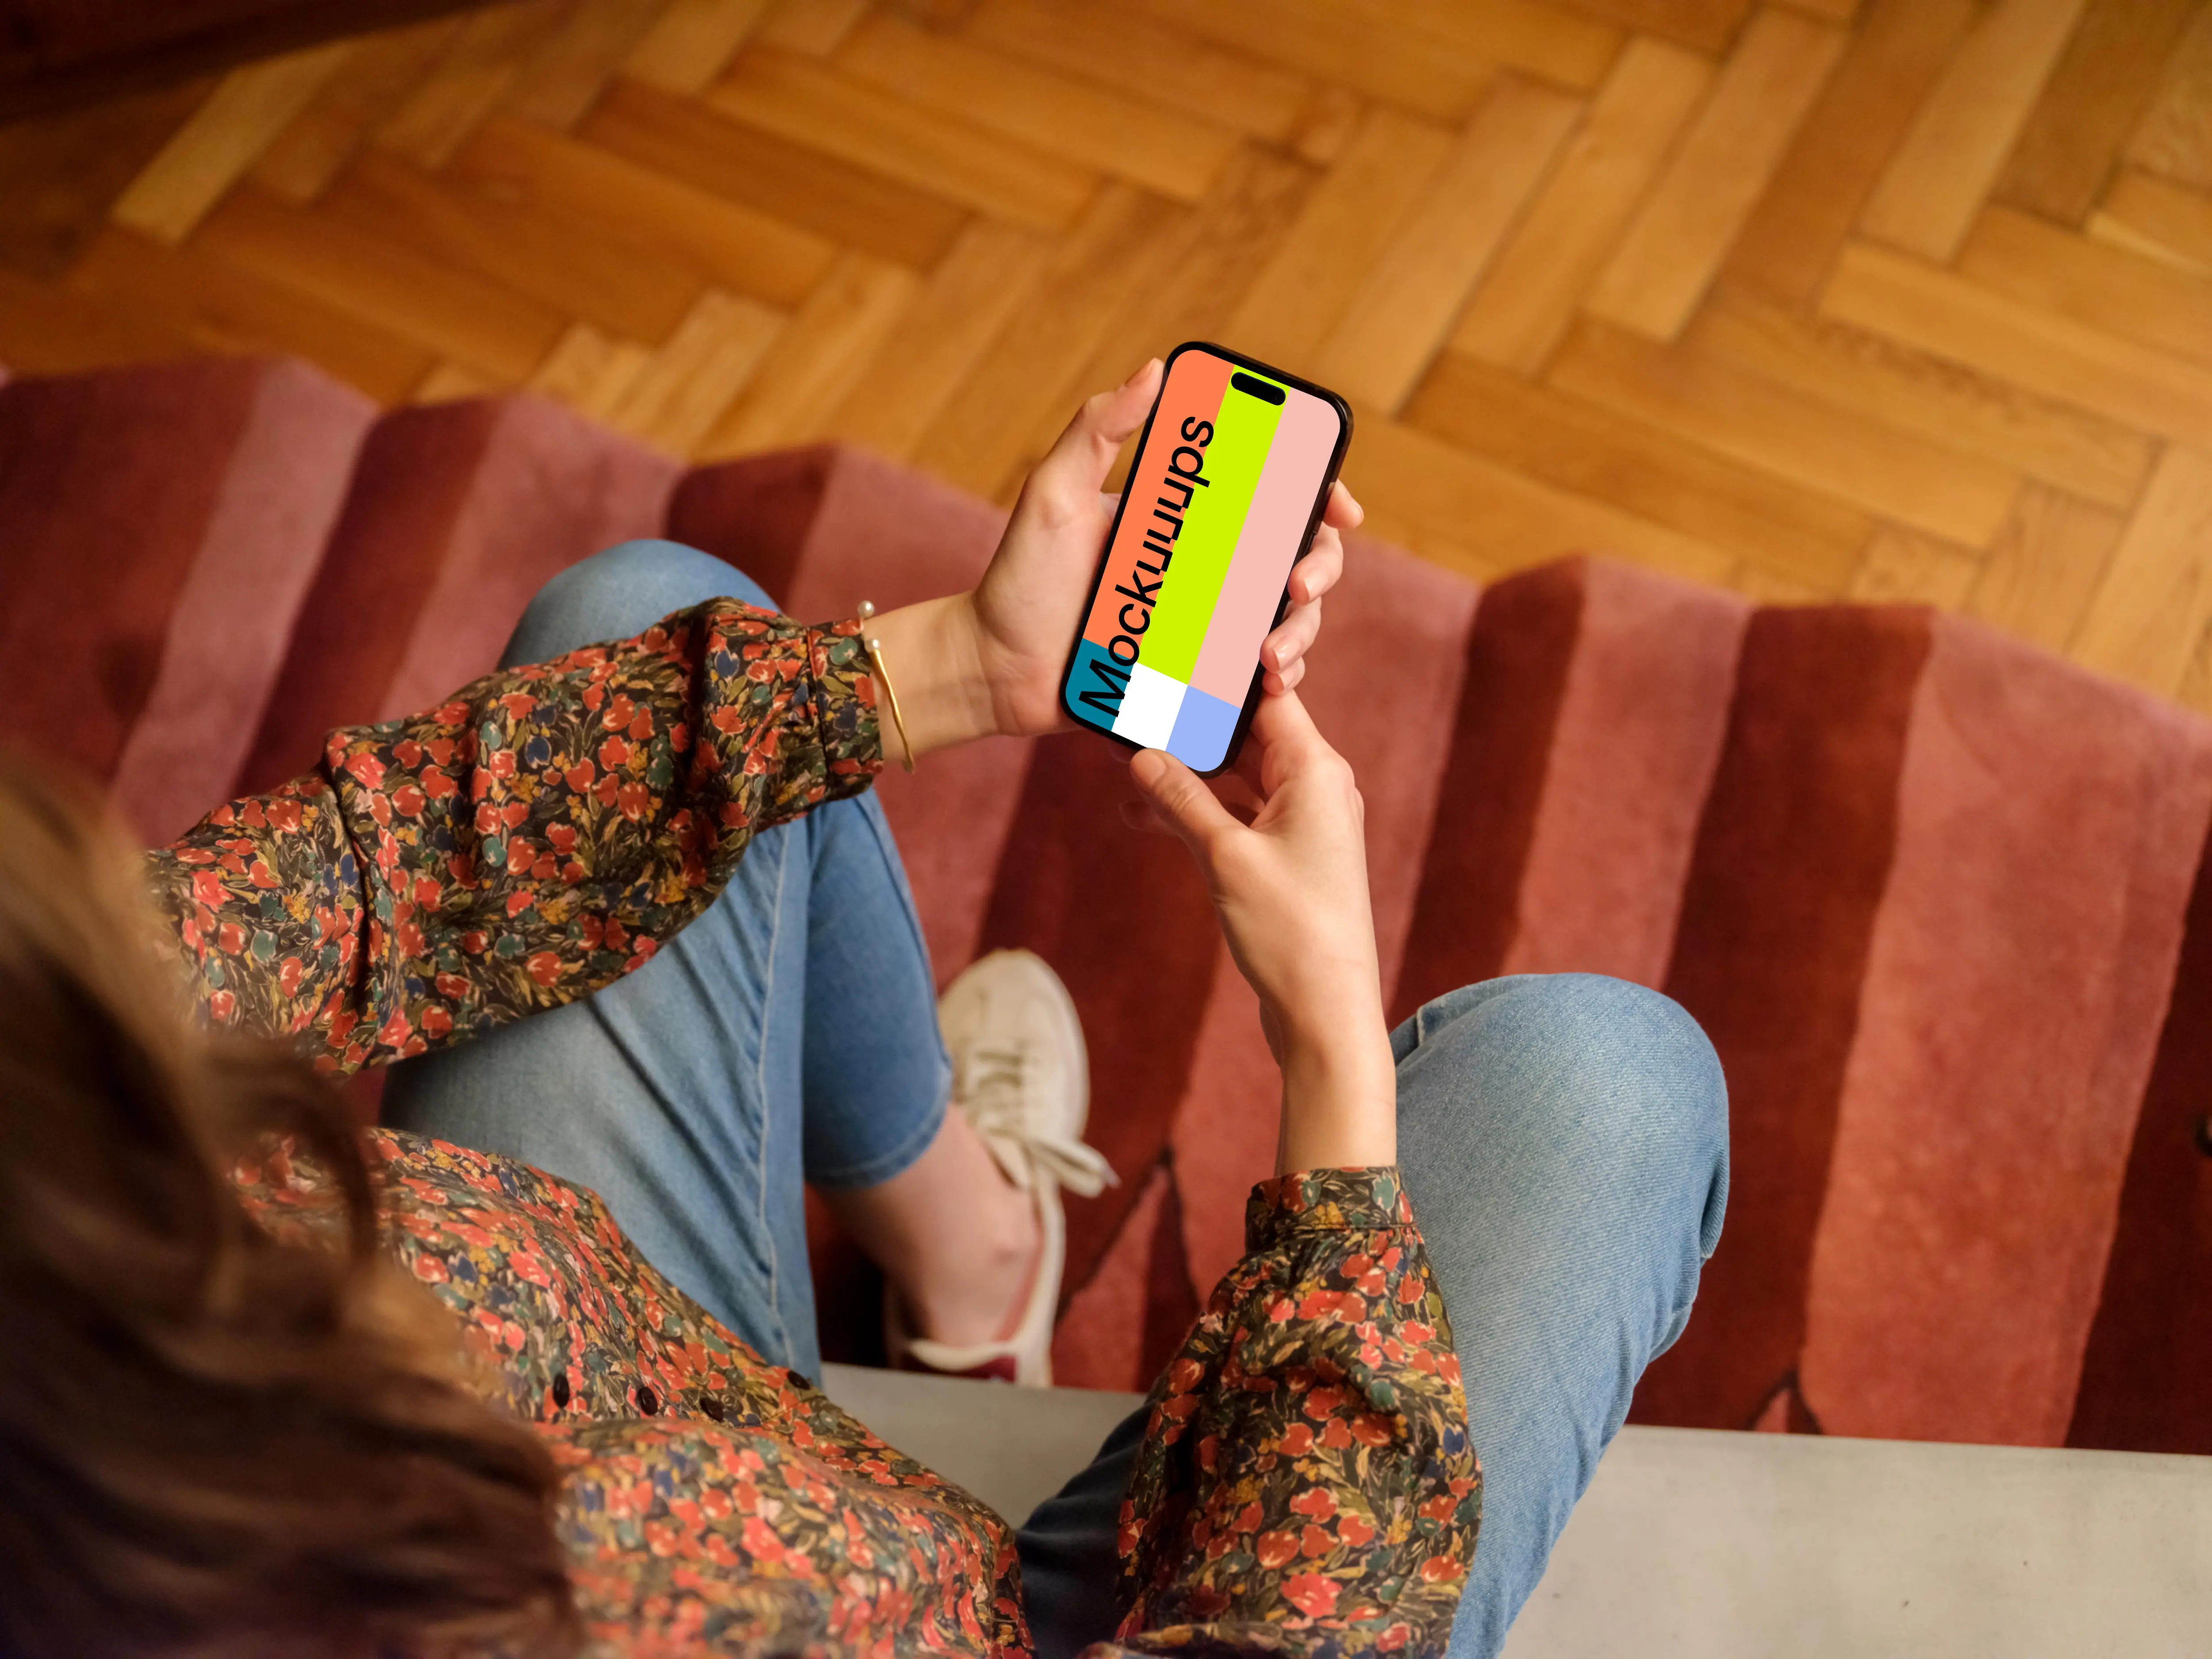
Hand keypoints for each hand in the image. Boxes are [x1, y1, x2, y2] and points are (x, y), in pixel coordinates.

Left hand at [864, 362, 1363, 761]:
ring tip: (1274, 653)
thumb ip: (1097, 429)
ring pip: (1285, 618)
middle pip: (1294, 555)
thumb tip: (1155, 369)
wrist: (994, 670)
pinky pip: (1252, 673)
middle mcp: (1204, 566)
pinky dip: (1275, 676)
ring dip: (1300, 631)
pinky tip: (1265, 680)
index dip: (1317, 492)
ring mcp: (1203, 622)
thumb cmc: (1019, 580)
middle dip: (1319, 566)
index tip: (1339, 505)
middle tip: (1299, 583)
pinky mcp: (1195, 674)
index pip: (1268, 494)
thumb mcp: (1053, 494)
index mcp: (1183, 517)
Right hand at [1129, 694, 1394, 1171]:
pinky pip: (1237, 815)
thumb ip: (1182, 799)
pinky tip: (1145, 812)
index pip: (1268, 696)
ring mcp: (1304, 824)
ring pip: (1238, 777)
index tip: (1177, 648)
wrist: (1325, 1010)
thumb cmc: (1290, 931)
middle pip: (1250, 733)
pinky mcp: (1287, 857)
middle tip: (1136, 699)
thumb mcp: (1224, 856)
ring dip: (1187, 773)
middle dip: (1193, 722)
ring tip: (1127, 758)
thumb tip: (1142, 755)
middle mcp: (1317, 787)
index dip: (1221, 673)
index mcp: (1316, 770)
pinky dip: (1198, 812)